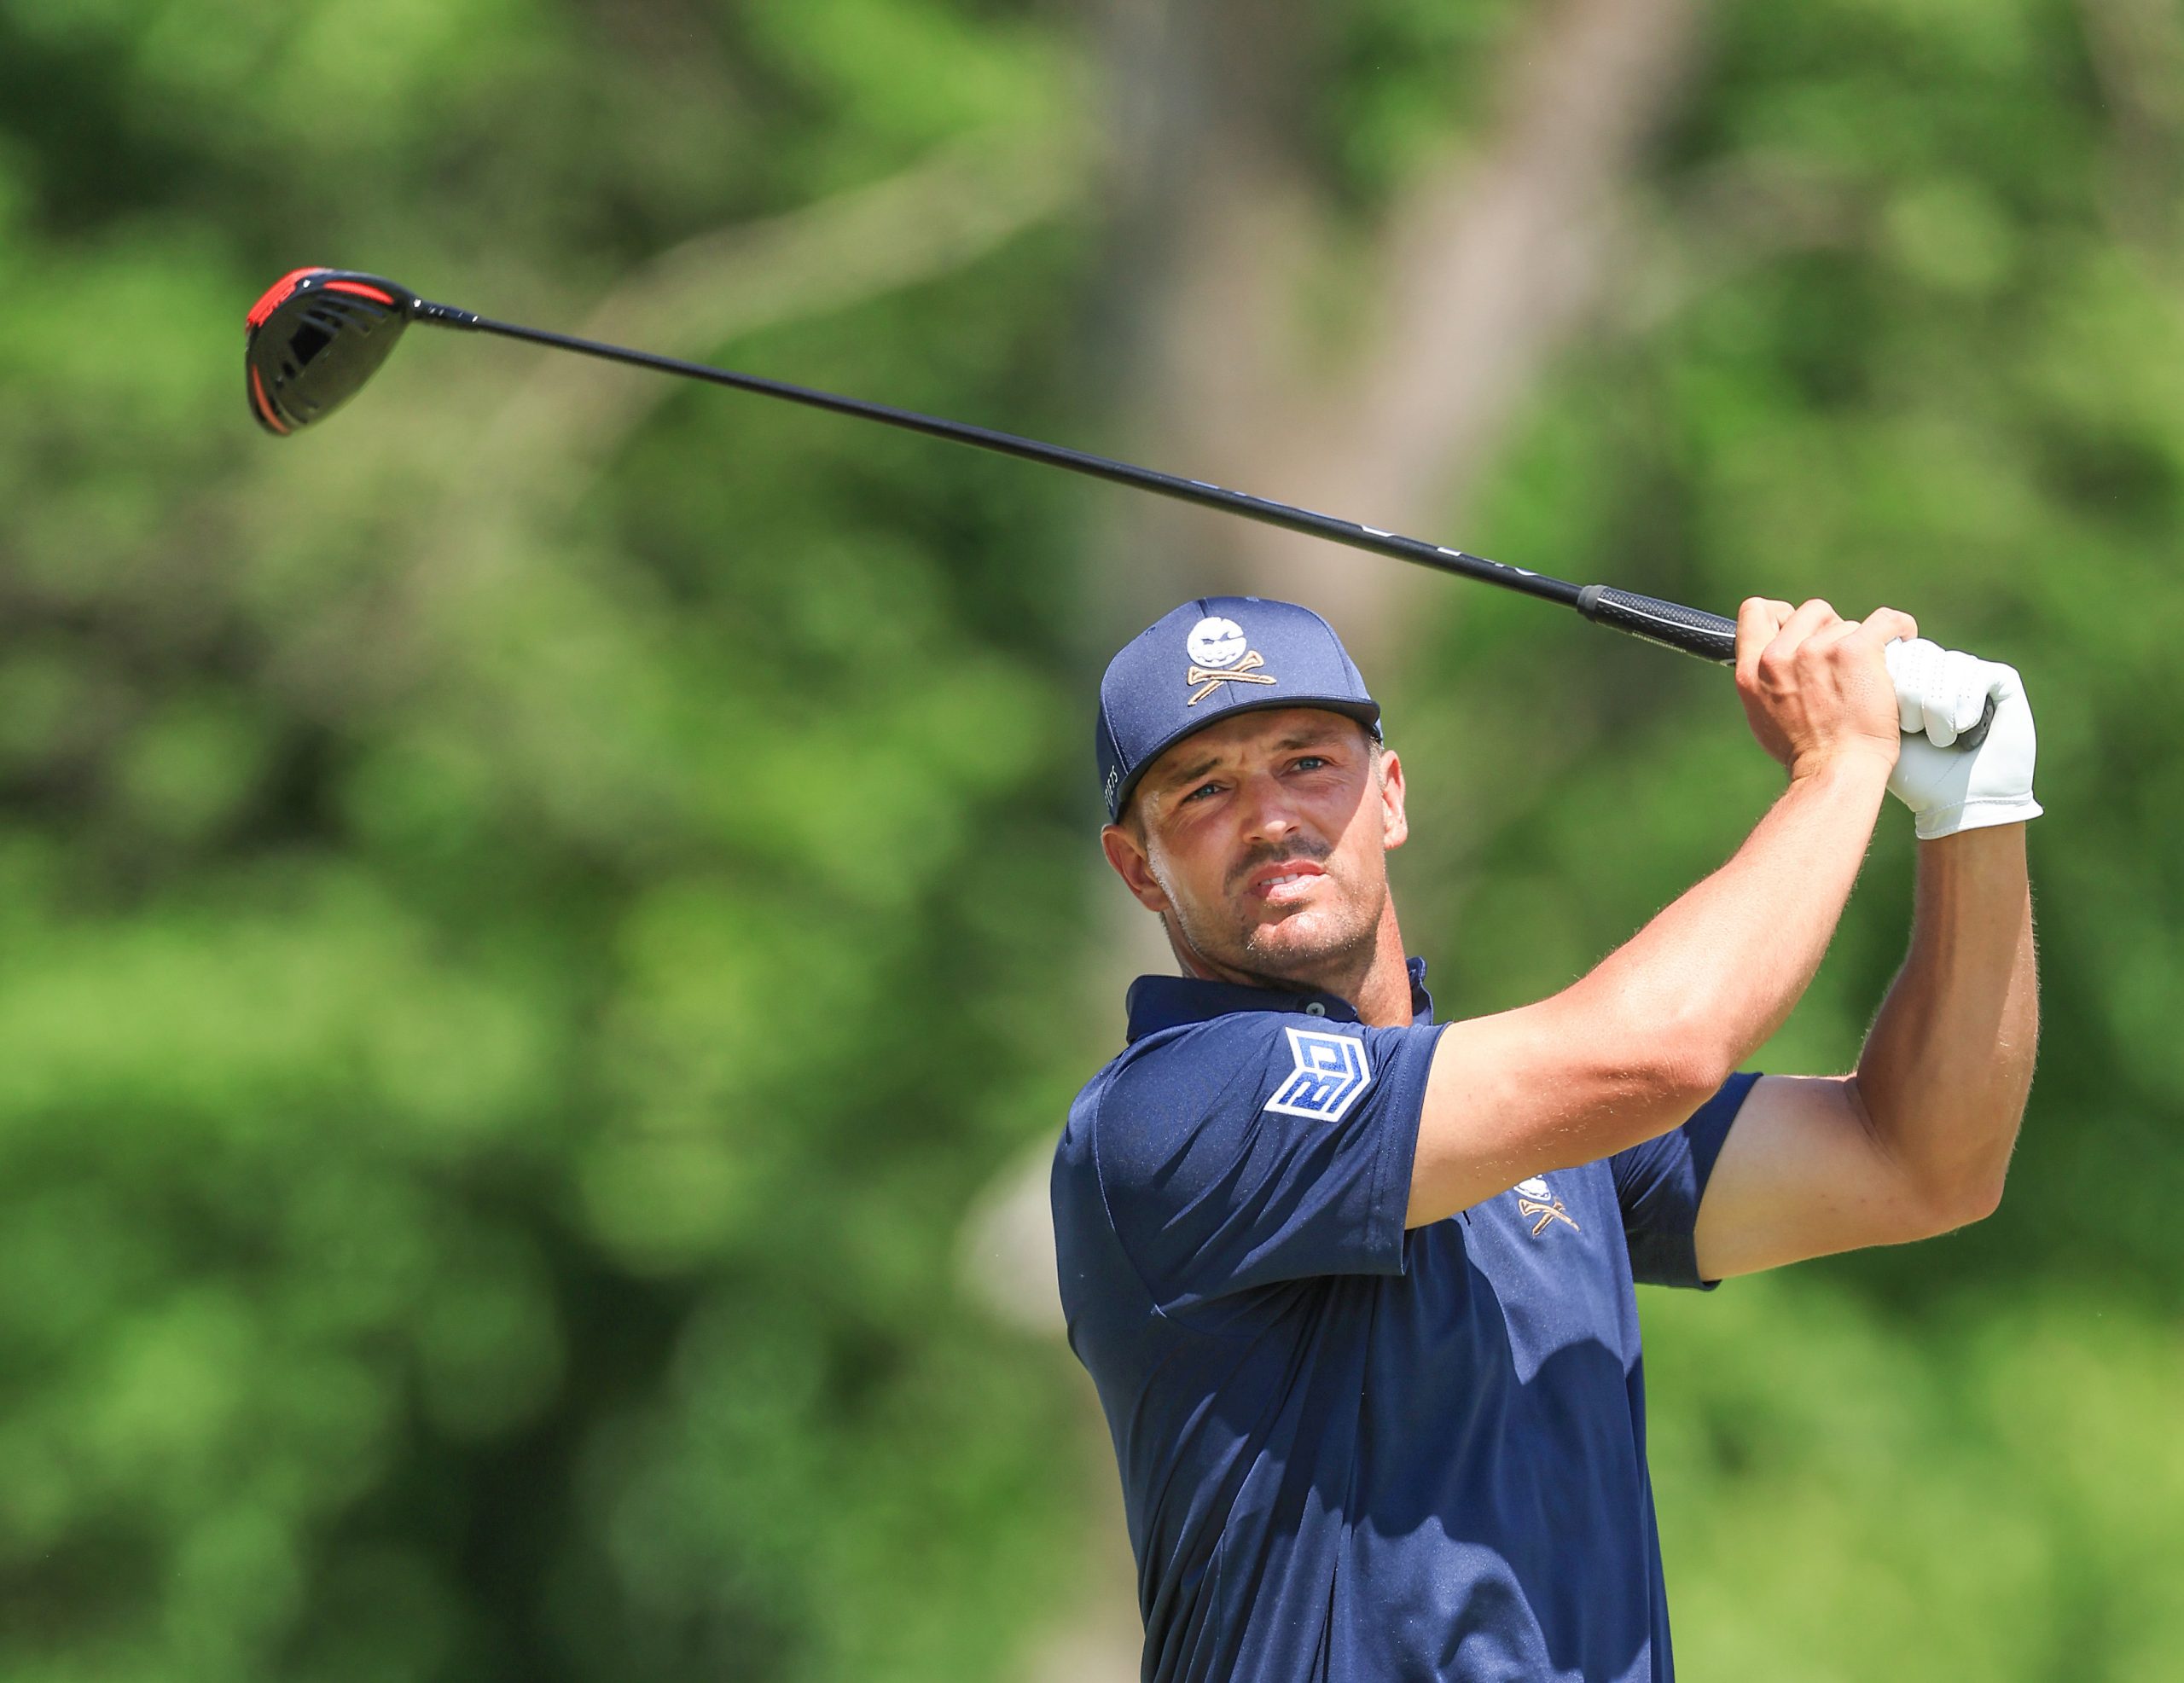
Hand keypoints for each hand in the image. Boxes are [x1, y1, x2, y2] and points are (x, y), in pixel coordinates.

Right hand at [1736, 598, 1918, 780]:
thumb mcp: (1761, 714)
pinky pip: (1885, 620)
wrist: (1835, 771)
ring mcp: (1816, 650)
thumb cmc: (1805, 752)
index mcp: (1751, 669)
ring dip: (1859, 642)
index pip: (1756, 610)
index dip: (1782, 616)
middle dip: (1828, 630)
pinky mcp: (1855, 650)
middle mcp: (1778, 655)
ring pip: (1847, 623)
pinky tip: (1902, 638)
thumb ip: (1764, 680)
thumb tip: (1777, 661)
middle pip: (1811, 612)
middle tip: (1842, 661)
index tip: (1802, 632)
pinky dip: (1898, 628)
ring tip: (1868, 672)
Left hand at [1883, 638, 2041, 838]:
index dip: (1887, 682)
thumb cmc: (1914, 772)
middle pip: (1918, 653)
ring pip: (1946, 664)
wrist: (1957, 802)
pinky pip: (1977, 674)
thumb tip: (1854, 650)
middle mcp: (1939, 669)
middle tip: (1913, 731)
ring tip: (1940, 739)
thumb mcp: (1878, 730)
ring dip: (1938, 710)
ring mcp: (1971, 672)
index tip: (1887, 721)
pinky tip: (1966, 731)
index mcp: (1907, 676)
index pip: (1892, 650)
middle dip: (1909, 696)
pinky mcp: (2002, 682)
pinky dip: (1966, 707)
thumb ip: (1867, 690)